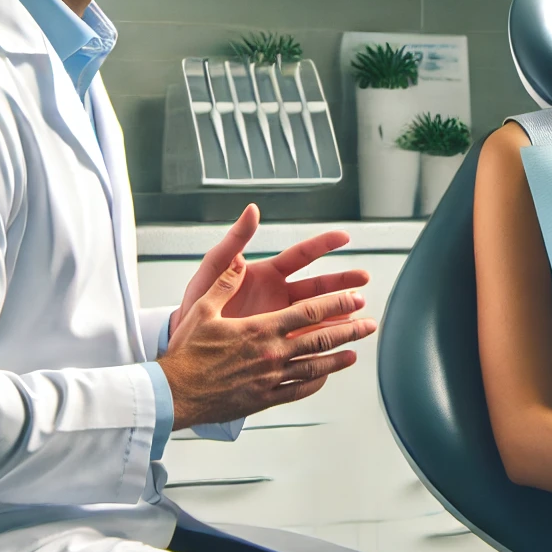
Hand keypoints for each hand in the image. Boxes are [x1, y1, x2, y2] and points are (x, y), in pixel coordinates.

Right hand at [157, 252, 376, 426]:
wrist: (174, 393)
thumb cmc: (187, 352)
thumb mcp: (203, 309)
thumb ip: (225, 282)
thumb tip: (240, 259)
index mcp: (260, 329)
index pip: (308, 312)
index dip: (336, 304)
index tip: (355, 299)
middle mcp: (271, 353)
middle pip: (320, 339)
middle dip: (349, 329)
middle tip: (369, 324)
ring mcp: (271, 378)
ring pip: (315, 367)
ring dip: (339, 358)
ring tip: (356, 353)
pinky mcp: (264, 399)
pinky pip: (298, 390)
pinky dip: (316, 383)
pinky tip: (325, 378)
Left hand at [171, 204, 370, 331]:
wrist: (187, 339)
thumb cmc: (197, 301)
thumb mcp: (213, 268)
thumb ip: (234, 241)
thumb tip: (251, 210)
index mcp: (266, 274)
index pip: (301, 255)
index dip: (323, 244)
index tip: (345, 236)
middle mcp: (278, 295)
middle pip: (318, 286)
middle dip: (342, 282)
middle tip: (364, 280)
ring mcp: (280, 319)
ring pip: (318, 313)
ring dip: (339, 311)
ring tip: (360, 312)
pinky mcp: (278, 341)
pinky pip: (306, 340)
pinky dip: (324, 340)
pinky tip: (341, 341)